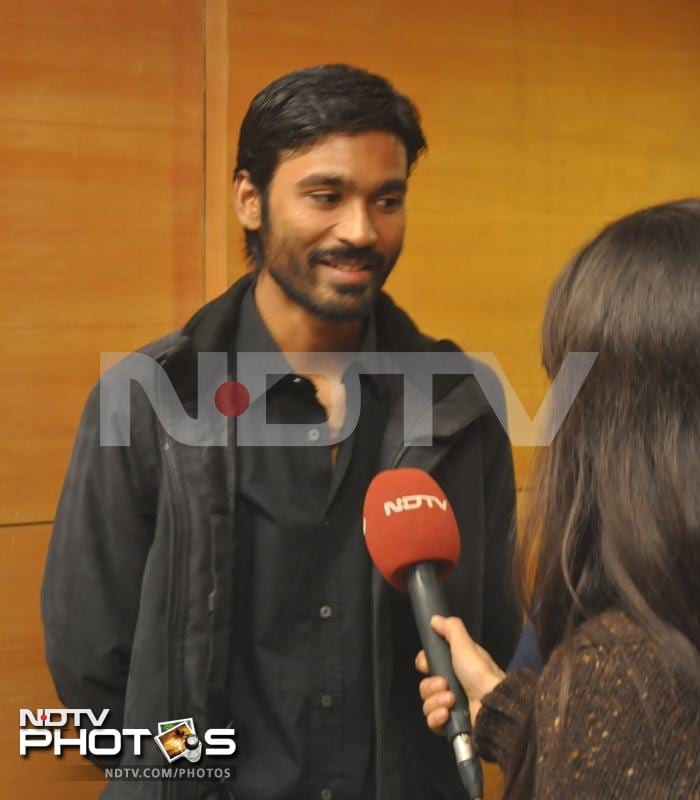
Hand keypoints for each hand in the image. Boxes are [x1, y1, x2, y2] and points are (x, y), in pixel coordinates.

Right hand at [415, 615, 505, 733]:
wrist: (494, 706)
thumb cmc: (479, 673)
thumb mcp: (466, 646)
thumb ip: (451, 629)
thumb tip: (434, 618)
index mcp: (454, 667)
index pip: (427, 664)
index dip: (424, 663)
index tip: (427, 664)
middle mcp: (451, 686)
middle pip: (425, 686)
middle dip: (430, 685)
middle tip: (444, 684)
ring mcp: (451, 708)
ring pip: (427, 704)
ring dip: (436, 701)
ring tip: (451, 701)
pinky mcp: (450, 726)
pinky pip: (432, 722)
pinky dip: (437, 718)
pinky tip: (447, 714)